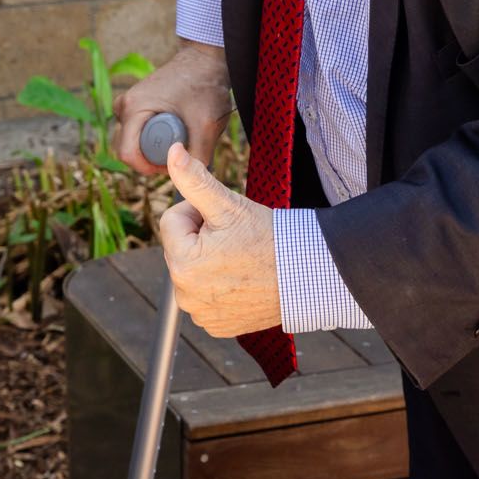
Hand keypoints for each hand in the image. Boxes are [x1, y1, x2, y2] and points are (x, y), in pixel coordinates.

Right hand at [112, 41, 233, 174]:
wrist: (205, 58)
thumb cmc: (204, 84)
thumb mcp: (206, 122)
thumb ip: (200, 154)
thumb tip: (192, 176)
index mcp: (134, 108)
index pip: (126, 153)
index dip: (146, 168)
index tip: (169, 169)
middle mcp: (125, 105)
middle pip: (127, 148)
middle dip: (151, 159)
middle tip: (179, 157)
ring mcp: (128, 103)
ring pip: (133, 140)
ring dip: (154, 147)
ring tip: (181, 140)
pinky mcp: (137, 103)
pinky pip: (138, 130)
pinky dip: (155, 136)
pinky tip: (177, 131)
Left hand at [158, 143, 280, 336]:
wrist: (306, 274)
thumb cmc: (268, 236)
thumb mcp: (228, 204)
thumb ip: (194, 179)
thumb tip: (172, 151)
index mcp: (181, 264)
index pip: (173, 220)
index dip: (199, 214)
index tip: (227, 222)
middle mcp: (185, 296)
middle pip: (181, 247)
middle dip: (202, 238)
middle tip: (236, 241)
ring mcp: (201, 314)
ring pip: (193, 271)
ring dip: (210, 262)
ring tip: (241, 260)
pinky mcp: (216, 327)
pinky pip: (207, 297)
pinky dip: (221, 287)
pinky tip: (243, 281)